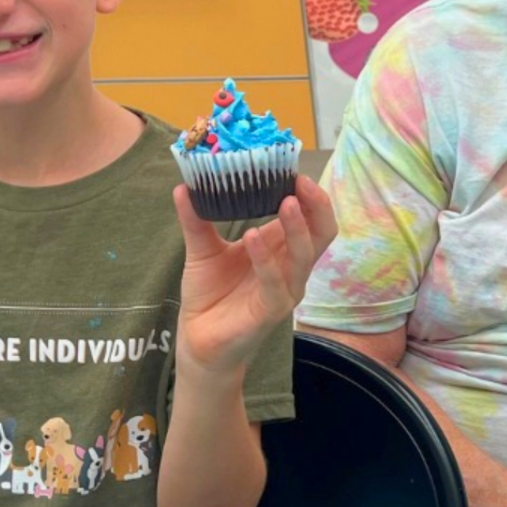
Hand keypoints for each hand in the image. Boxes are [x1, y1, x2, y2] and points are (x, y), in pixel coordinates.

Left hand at [174, 177, 338, 376]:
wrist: (198, 339)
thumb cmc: (210, 294)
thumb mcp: (202, 249)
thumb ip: (196, 219)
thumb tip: (183, 185)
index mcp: (280, 248)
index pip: (309, 216)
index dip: (308, 193)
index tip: (291, 167)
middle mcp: (291, 267)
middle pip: (322, 233)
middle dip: (317, 205)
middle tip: (300, 180)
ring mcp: (285, 290)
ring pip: (305, 256)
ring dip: (298, 227)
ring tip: (286, 201)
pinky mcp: (271, 311)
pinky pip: (276, 283)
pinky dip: (266, 258)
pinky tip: (252, 237)